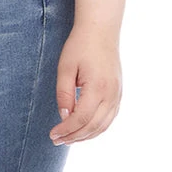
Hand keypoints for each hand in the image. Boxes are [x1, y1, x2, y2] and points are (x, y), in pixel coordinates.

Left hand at [50, 24, 121, 144]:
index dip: (66, 130)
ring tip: (69, 139)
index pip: (81, 118)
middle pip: (93, 126)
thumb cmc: (80, 46)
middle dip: (74, 136)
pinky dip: (97, 128)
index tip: (53, 135)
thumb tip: (64, 117)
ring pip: (103, 126)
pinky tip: (84, 130)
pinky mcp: (118, 93)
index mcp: (98, 88)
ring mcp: (117, 95)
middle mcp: (111, 94)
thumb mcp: (65, 68)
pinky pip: (110, 118)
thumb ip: (64, 93)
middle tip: (57, 141)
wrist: (100, 31)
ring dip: (86, 136)